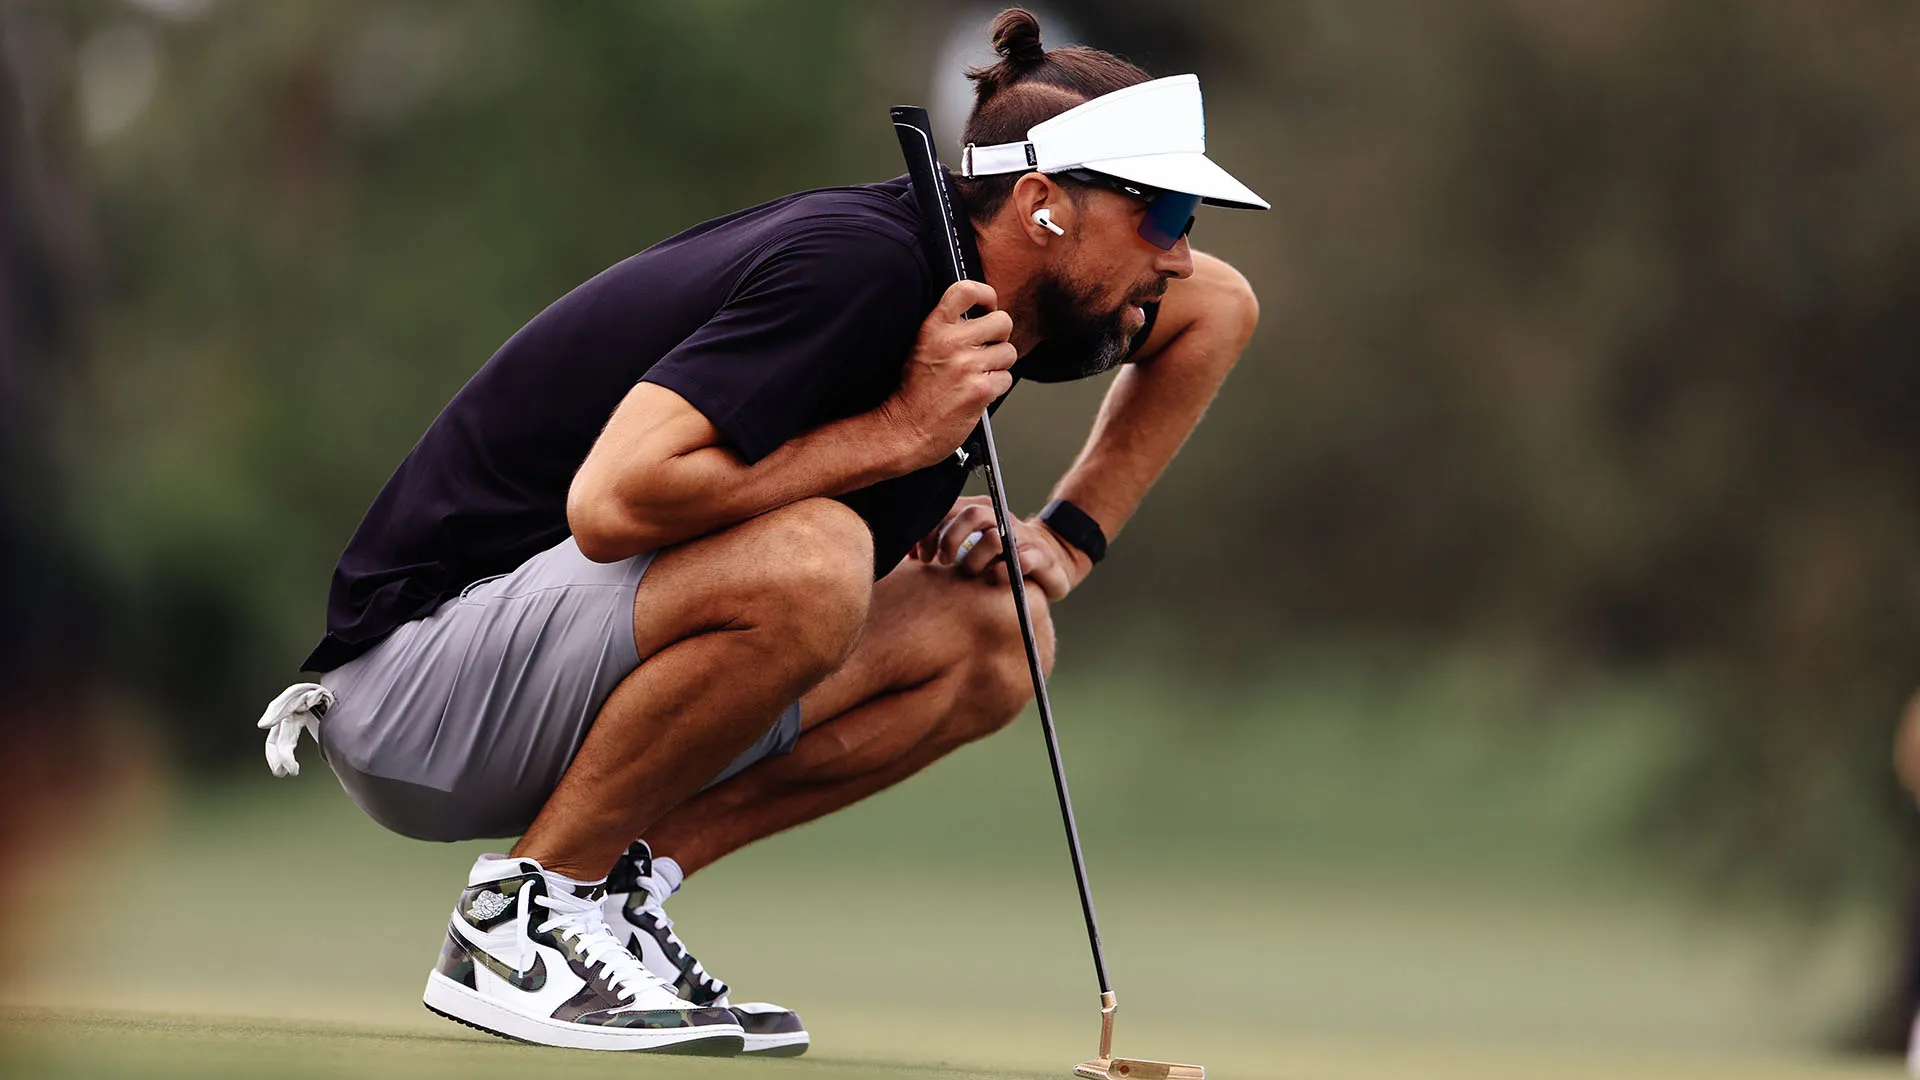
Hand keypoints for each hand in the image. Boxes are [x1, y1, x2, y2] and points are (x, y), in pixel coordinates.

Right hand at [883, 281, 1016, 470]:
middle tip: (986, 349)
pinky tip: (976, 392)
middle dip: (999, 337)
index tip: (988, 307)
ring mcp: (967, 367)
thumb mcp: (920, 348)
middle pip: (1002, 322)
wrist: (903, 430)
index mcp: (933, 328)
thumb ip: (947, 329)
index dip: (986, 295)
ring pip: (1008, 353)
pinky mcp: (980, 390)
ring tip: (977, 375)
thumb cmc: (911, 394)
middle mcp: (951, 343)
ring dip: (998, 365)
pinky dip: (996, 387)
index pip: (967, 290)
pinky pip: (1006, 379)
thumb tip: (980, 317)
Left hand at [912, 495, 1088, 600]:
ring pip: (994, 537)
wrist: (1052, 561)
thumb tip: (907, 554)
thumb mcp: (969, 549)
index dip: (930, 532)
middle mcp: (1001, 519)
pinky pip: (1026, 558)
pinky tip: (998, 578)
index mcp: (980, 513)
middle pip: (971, 514)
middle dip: (950, 539)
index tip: (921, 557)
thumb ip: (942, 545)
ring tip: (971, 574)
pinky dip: (1010, 568)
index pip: (949, 509)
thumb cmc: (999, 560)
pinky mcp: (1041, 557)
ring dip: (976, 558)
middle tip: (941, 563)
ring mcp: (1022, 537)